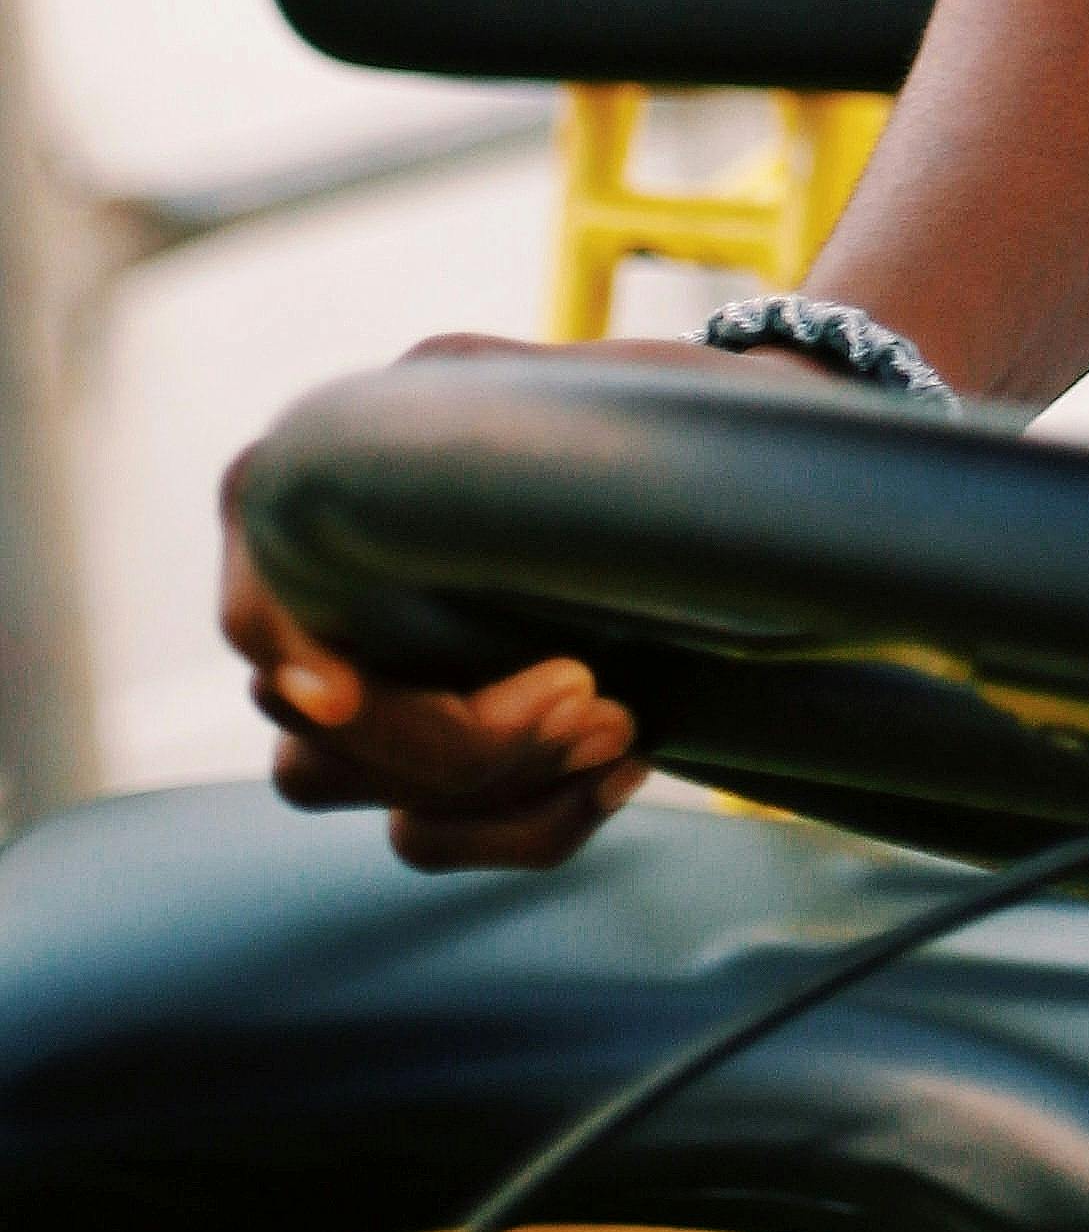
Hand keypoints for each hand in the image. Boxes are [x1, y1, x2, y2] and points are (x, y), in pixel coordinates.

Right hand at [219, 340, 650, 870]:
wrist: (689, 496)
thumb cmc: (613, 425)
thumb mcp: (552, 393)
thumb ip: (490, 398)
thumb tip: (438, 401)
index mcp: (313, 504)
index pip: (257, 609)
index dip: (288, 655)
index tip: (342, 692)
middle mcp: (306, 615)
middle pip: (325, 744)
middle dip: (466, 740)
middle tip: (592, 693)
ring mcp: (352, 708)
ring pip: (385, 805)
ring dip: (512, 786)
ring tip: (622, 722)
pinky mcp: (410, 772)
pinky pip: (435, 838)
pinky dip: (537, 823)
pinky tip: (624, 769)